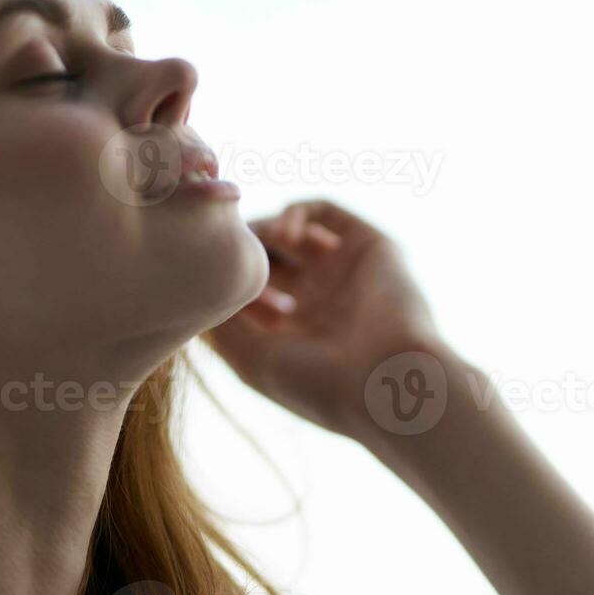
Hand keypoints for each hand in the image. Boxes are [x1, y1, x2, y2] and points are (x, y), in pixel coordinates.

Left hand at [203, 198, 442, 442]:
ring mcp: (341, 272)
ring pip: (289, 230)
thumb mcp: (252, 359)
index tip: (225, 295)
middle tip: (243, 260)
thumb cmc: (318, 383)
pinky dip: (296, 213)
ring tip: (269, 245)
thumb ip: (220, 320)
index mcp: (293, 333)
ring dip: (266, 230)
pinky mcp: (368, 246)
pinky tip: (287, 235)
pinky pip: (324, 211)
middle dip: (246, 252)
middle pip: (264, 255)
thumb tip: (203, 281)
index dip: (227, 283)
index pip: (246, 290)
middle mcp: (316, 300)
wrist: (389, 379)